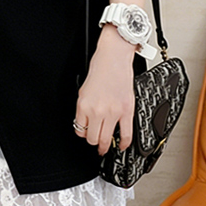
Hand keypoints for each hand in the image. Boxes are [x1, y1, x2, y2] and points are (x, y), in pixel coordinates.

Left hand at [74, 26, 135, 155]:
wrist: (113, 58)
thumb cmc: (99, 69)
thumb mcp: (83, 90)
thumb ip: (84, 108)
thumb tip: (86, 122)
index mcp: (83, 106)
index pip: (79, 130)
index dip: (82, 133)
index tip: (85, 134)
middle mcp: (96, 111)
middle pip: (92, 138)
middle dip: (93, 141)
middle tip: (96, 143)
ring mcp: (112, 112)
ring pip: (106, 140)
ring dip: (105, 146)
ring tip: (106, 147)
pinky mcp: (126, 111)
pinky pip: (126, 134)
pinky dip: (124, 144)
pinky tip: (122, 145)